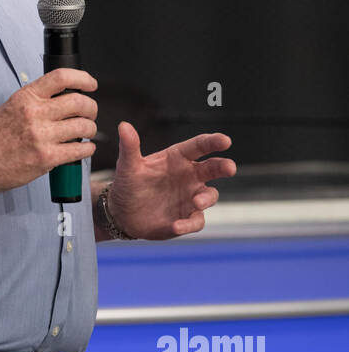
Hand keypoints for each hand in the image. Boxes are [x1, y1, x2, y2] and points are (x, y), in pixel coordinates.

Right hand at [0, 67, 98, 196]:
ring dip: (90, 130)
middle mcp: (34, 113)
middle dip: (92, 108)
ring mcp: (41, 136)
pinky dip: (87, 149)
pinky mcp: (46, 158)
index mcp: (26, 97)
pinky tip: (83, 149)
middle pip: (80, 102)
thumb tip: (64, 98)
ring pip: (84, 126)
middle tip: (90, 114)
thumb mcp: (12, 107)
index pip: (62, 77)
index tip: (91, 85)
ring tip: (85, 134)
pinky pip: (79, 150)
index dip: (83, 78)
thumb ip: (36, 100)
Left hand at [106, 123, 235, 239]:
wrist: (122, 214)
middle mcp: (189, 176)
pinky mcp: (187, 217)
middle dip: (224, 167)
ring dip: (206, 198)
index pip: (199, 146)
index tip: (225, 141)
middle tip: (230, 168)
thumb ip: (129, 147)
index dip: (213, 142)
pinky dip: (189, 224)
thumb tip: (124, 126)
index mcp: (178, 158)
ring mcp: (191, 197)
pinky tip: (176, 226)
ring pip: (210, 196)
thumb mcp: (128, 166)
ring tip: (196, 202)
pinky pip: (195, 221)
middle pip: (214, 168)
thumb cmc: (128, 185)